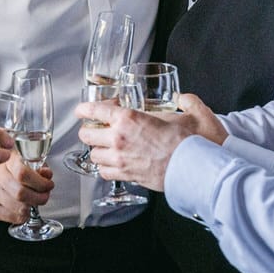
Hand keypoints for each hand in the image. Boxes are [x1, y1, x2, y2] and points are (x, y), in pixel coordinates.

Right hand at [0, 157, 54, 223]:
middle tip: (44, 196)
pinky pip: (12, 216)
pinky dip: (23, 215)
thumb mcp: (29, 160)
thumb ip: (40, 167)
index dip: (40, 183)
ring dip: (31, 207)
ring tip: (34, 201)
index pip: (22, 174)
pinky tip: (25, 208)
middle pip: (20, 194)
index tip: (48, 185)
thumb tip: (46, 175)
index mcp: (8, 161)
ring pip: (18, 208)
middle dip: (39, 198)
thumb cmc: (14, 166)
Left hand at [75, 92, 218, 189]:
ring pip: (93, 155)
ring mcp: (120, 158)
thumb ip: (186, 102)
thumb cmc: (188, 142)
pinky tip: (113, 163)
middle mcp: (119, 138)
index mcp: (128, 118)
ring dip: (97, 150)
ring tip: (106, 147)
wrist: (191, 168)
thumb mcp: (187, 113)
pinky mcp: (125, 174)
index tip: (82, 110)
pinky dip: (105, 167)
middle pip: (86, 134)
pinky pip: (103, 172)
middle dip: (88, 131)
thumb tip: (183, 98)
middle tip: (95, 129)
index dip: (84, 109)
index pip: (94, 110)